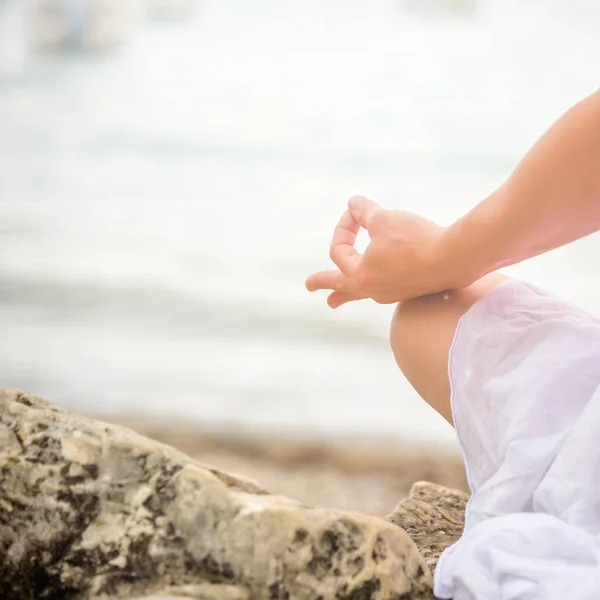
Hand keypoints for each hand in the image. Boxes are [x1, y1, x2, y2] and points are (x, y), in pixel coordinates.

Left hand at [305, 196, 461, 307]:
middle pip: (341, 286)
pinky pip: (382, 289)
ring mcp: (391, 293)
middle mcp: (372, 290)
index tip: (356, 212)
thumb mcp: (384, 219)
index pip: (339, 250)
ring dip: (346, 292)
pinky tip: (375, 287)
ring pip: (361, 292)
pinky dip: (372, 286)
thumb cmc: (415, 239)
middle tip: (309, 286)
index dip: (344, 227)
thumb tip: (353, 204)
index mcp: (359, 275)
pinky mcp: (410, 290)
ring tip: (334, 302)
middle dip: (324, 283)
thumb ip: (364, 212)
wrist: (455, 258)